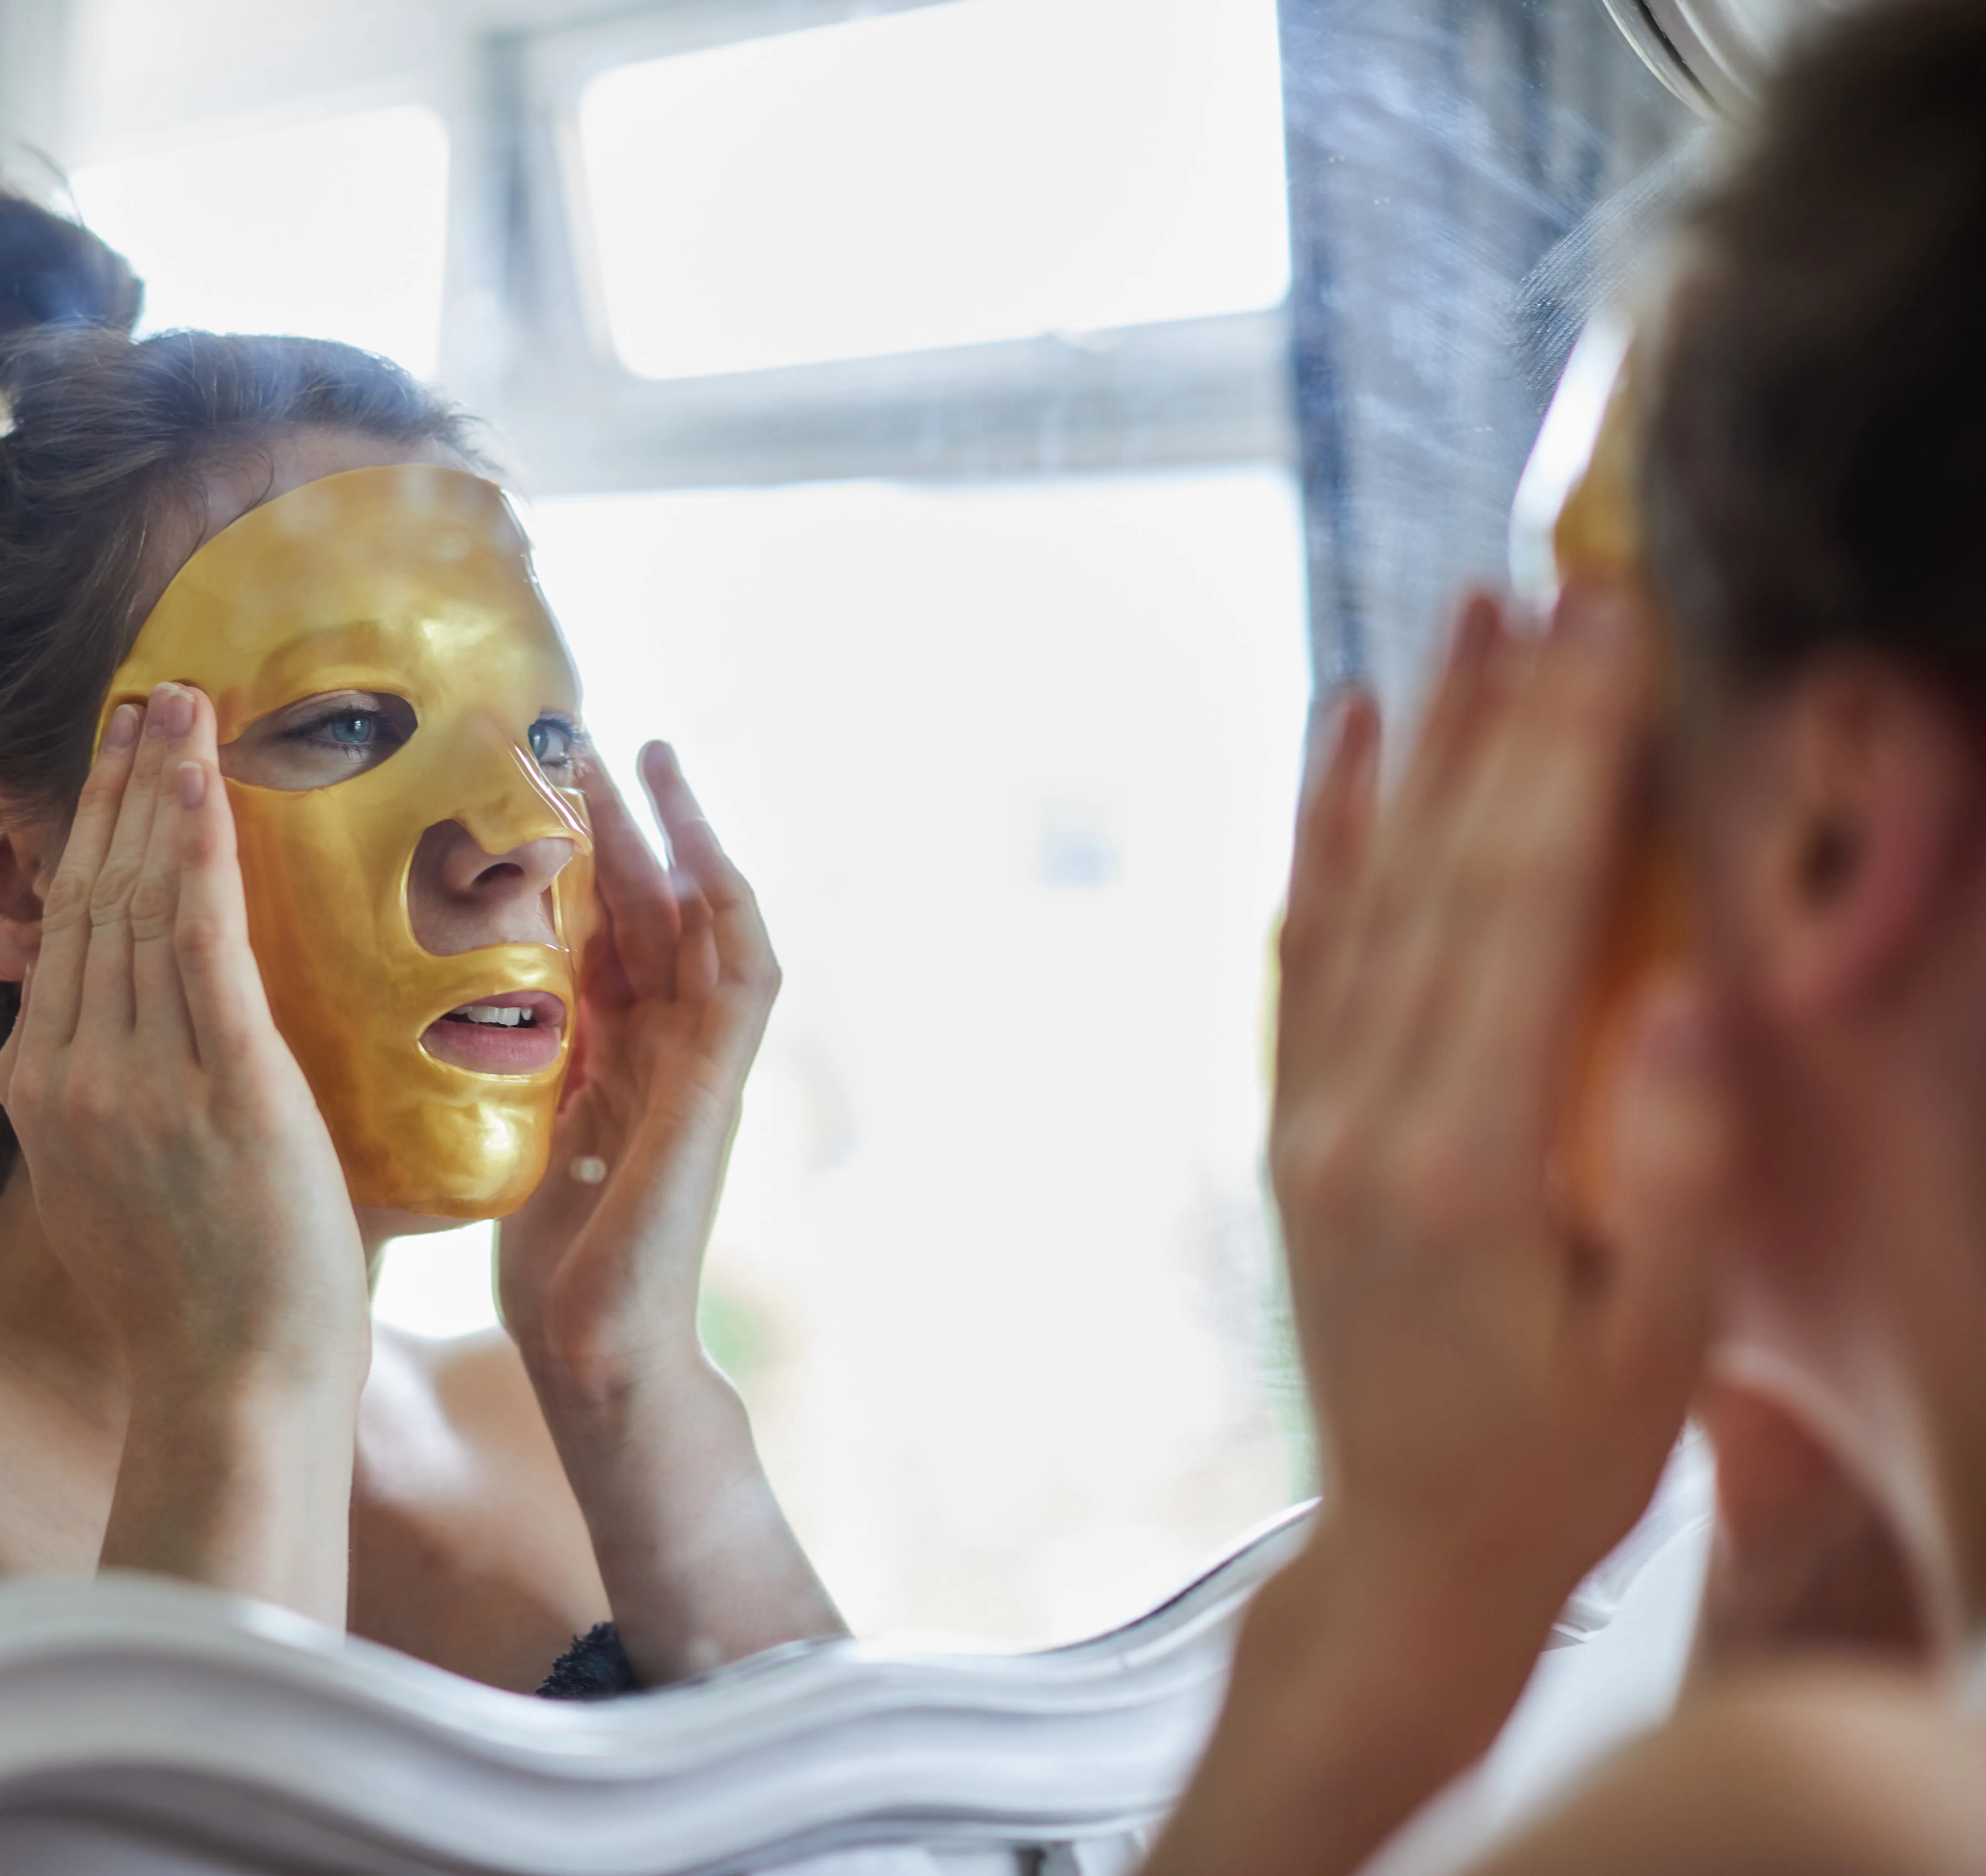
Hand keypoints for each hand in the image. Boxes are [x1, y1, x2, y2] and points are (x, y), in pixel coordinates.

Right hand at [0, 682, 367, 1616]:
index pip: (64, 941)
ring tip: (177, 706)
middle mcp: (73, 1075)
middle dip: (114, 790)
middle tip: (143, 702)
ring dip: (156, 789)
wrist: (235, 1392)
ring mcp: (139, 1076)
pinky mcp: (221, 1081)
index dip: (85, 843)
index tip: (110, 774)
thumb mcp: (122, 1200)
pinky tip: (202, 774)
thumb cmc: (206, 1311)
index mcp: (45, 1102)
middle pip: (88, 899)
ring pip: (136, 898)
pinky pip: (197, 931)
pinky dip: (196, 842)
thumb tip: (148, 1065)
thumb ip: (122, 1120)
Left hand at [493, 742, 841, 1679]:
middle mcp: (656, 1042)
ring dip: (681, 832)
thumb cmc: (541, 1261)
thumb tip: (396, 1005)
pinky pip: (744, 971)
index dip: (561, 852)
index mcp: (601, 1049)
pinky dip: (727, 901)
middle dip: (617, 816)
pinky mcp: (721, 1083)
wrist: (596, 1350)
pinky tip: (701, 843)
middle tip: (574, 728)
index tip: (512, 778)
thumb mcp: (498, 1128)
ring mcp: (698, 1060)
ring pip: (703, 913)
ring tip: (644, 753)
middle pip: (646, 899)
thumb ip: (487, 1062)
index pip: (588, 924)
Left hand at [1272, 581, 1717, 1606]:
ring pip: (1365, 896)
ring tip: (1460, 625)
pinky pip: (1302, 955)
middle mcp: (1367, 1117)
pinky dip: (1322, 843)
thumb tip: (1686, 997)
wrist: (1413, 1552)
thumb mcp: (1654, 1353)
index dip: (1570, 766)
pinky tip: (1342, 747)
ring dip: (1416, 754)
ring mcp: (1313, 1115)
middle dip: (1507, 726)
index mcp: (1467, 1163)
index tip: (1611, 637)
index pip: (1526, 917)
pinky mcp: (1293, 1124)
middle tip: (1556, 587)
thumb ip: (1672, 1178)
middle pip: (1445, 880)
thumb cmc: (1560, 1461)